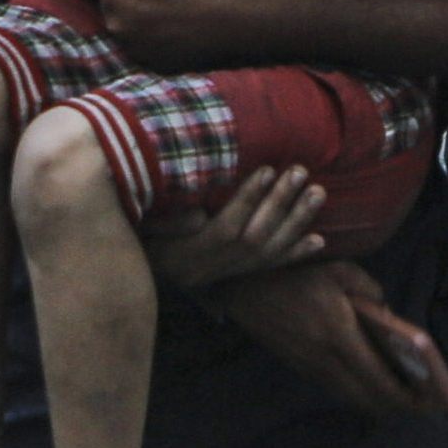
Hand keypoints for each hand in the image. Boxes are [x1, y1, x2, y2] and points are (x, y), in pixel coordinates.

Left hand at [78, 0, 235, 71]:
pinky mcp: (154, 63)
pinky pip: (144, 43)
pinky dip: (154, 34)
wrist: (240, 16)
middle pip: (111, 0)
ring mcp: (135, 47)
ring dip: (140, 14)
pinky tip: (179, 24)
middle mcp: (116, 23)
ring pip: (127, 23)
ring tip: (174, 4)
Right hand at [147, 165, 326, 288]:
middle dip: (281, 204)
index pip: (226, 228)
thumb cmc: (133, 242)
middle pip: (255, 237)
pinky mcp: (234, 277)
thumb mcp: (141, 230)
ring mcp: (224, 274)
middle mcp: (210, 269)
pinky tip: (319, 240)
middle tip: (301, 172)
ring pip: (268, 251)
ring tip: (318, 193)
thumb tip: (197, 217)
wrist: (127, 277)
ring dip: (296, 222)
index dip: (249, 200)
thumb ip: (167, 223)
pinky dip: (295, 253)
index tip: (268, 170)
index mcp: (187, 255)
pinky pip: (270, 268)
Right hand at [212, 259, 447, 418]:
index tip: (425, 402)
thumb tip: (388, 316)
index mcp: (338, 333)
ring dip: (374, 401)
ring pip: (349, 396)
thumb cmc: (296, 273)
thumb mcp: (341, 271)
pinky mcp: (298, 366)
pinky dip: (356, 391)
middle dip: (393, 406)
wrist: (244, 287)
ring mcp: (308, 366)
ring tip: (402, 396)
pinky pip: (334, 387)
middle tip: (420, 405)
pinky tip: (371, 383)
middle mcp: (324, 358)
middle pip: (364, 397)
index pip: (375, 377)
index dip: (401, 395)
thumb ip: (371, 292)